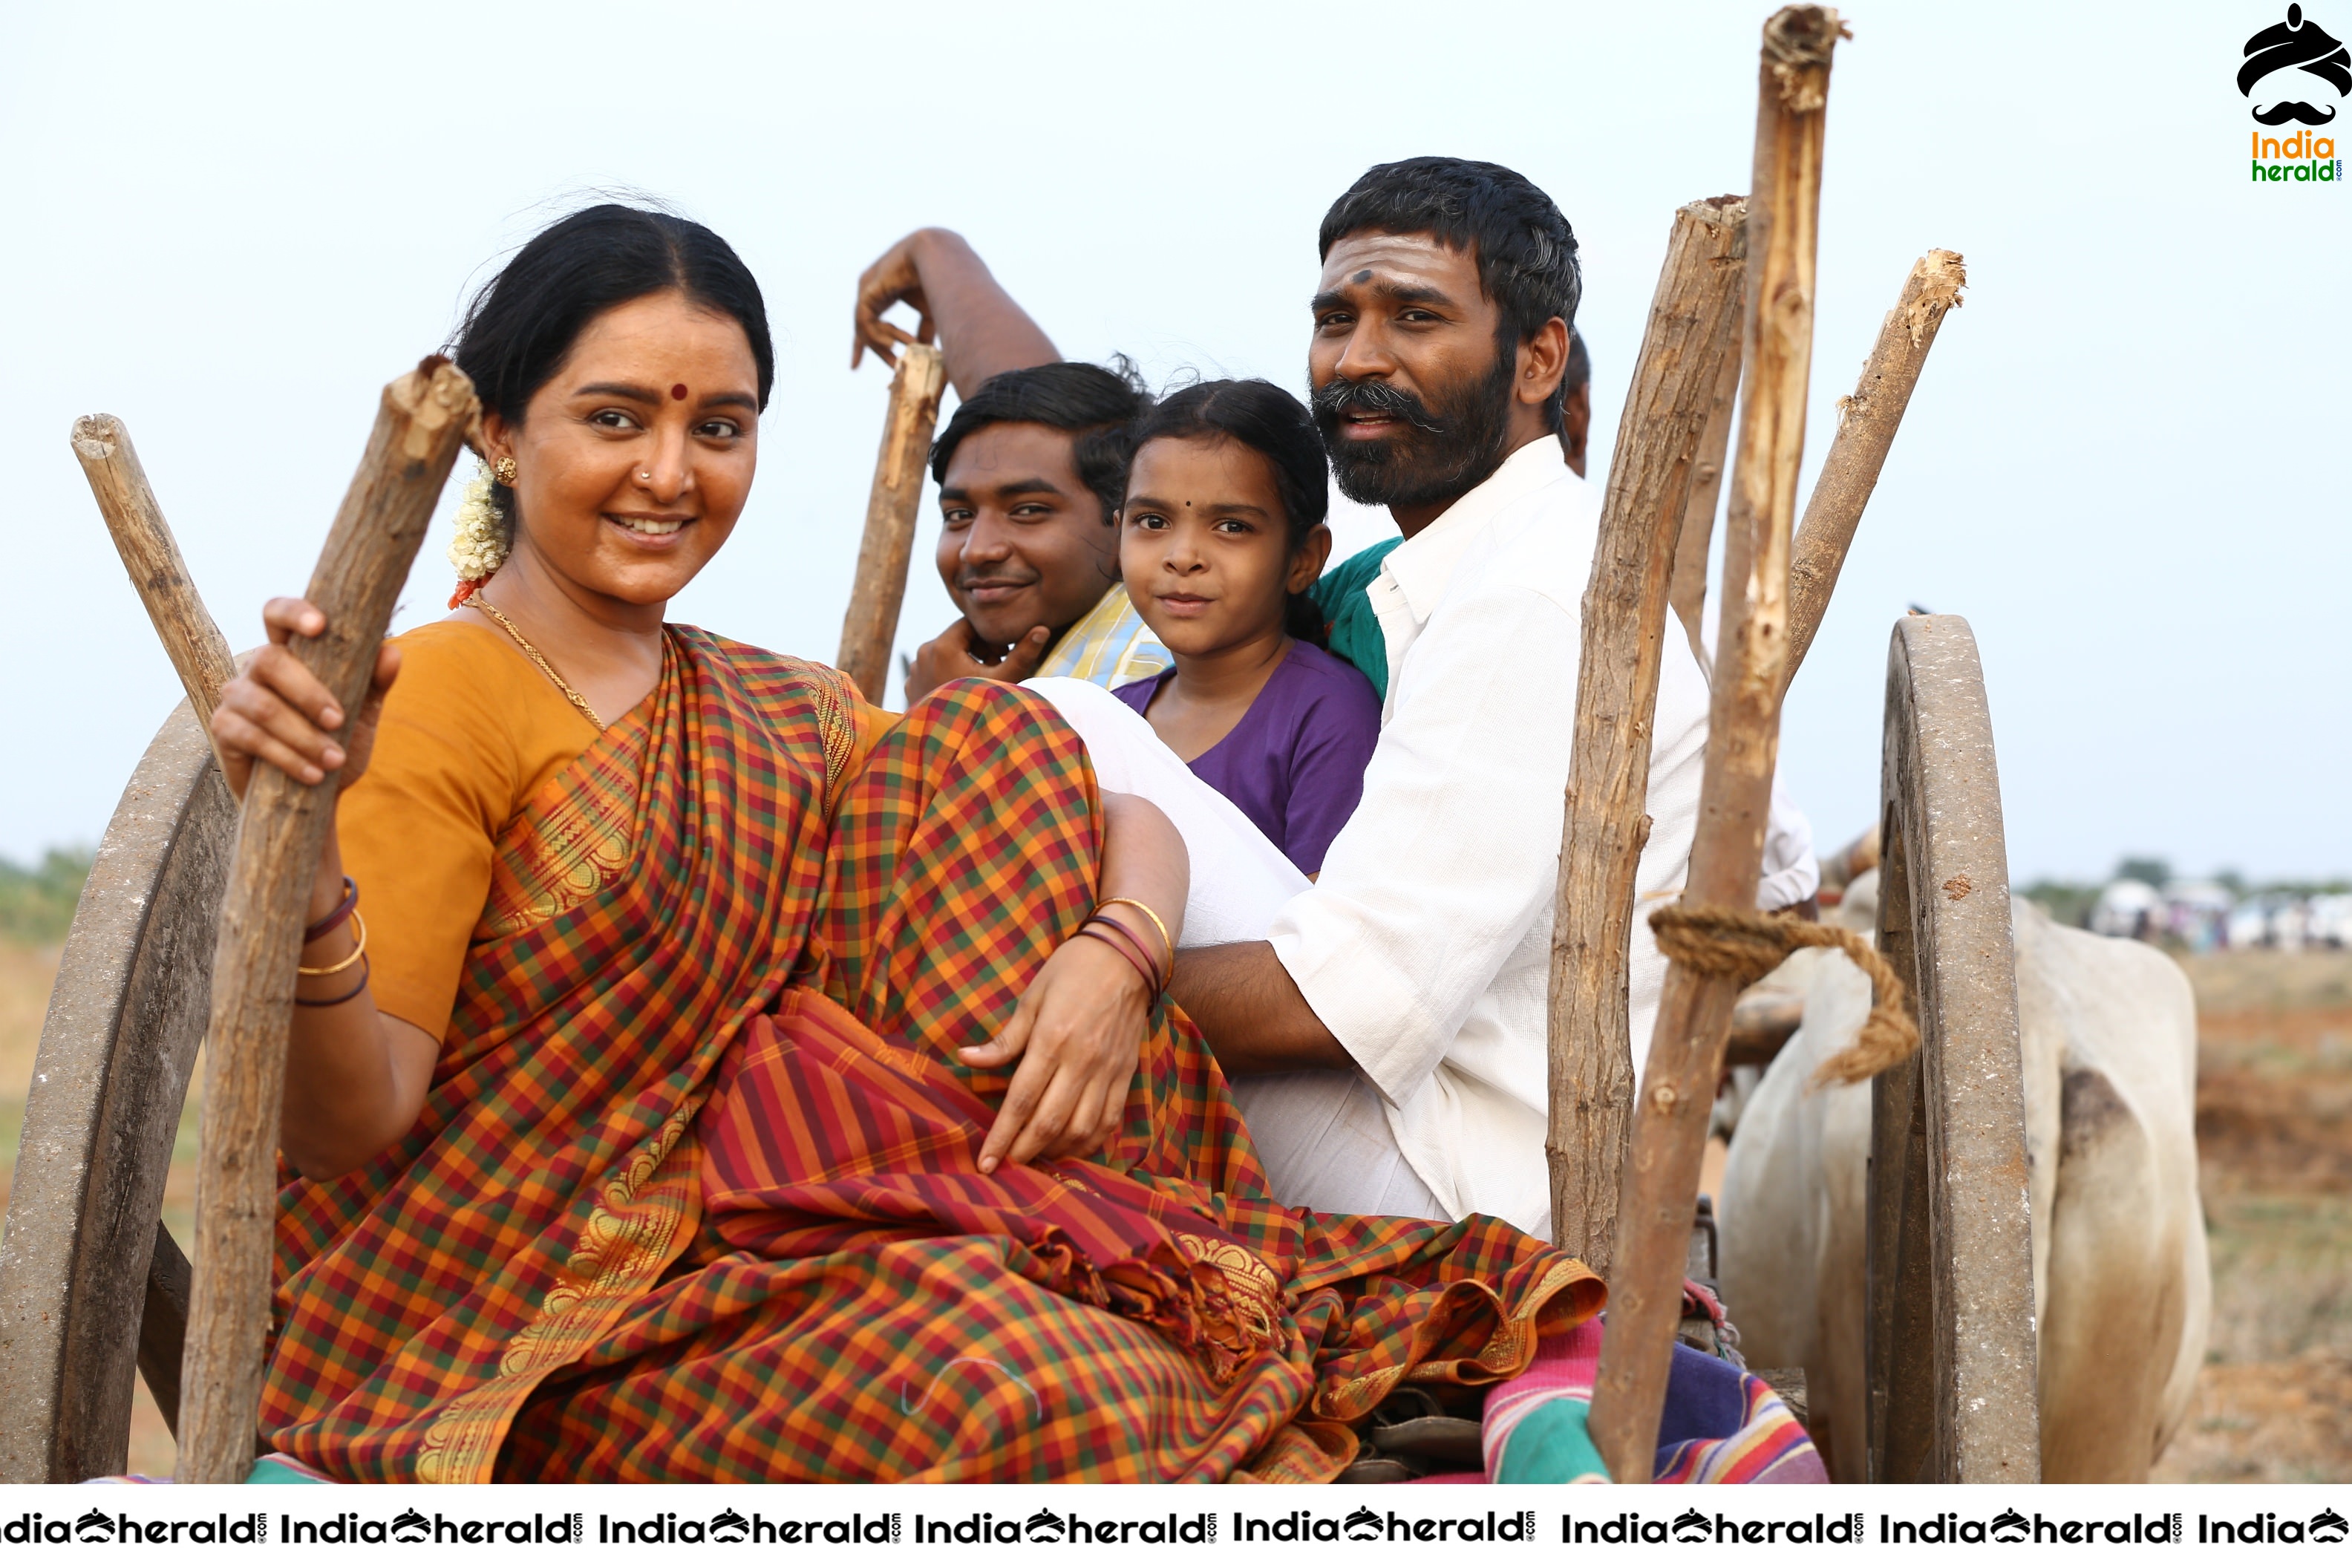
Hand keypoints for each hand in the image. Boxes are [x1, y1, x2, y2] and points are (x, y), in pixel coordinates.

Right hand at [210, 597, 399, 800]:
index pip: (277, 614)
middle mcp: (257, 667)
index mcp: (290, 652)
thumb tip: (391, 653)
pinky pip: (250, 736)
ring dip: (303, 736)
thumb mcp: (364, 714)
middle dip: (308, 693)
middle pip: (270, 660)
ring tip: (334, 759)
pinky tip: (314, 774)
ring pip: (263, 705)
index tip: (319, 625)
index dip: (293, 612)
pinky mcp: (223, 727)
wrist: (314, 794)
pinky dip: (287, 757)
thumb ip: (375, 683)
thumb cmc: (338, 743)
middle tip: (339, 722)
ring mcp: (236, 695)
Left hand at [851, 229, 939, 371]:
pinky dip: (878, 336)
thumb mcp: (928, 312)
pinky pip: (865, 321)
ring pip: (864, 327)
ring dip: (884, 345)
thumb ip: (923, 331)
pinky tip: (893, 345)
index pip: (868, 321)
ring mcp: (866, 289)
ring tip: (900, 355)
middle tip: (892, 367)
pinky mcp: (866, 290)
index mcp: (882, 293)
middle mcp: (870, 290)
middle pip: (862, 327)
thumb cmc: (937, 279)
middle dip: (874, 349)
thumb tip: (923, 352)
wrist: (937, 256)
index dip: (866, 343)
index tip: (855, 366)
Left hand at [903, 617, 1048, 703]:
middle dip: (977, 649)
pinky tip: (962, 692)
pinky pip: (932, 670)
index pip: (969, 624)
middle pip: (956, 638)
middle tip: (995, 667)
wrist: (949, 745)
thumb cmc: (979, 709)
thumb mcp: (1004, 680)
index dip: (989, 636)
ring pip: (944, 654)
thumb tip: (1043, 629)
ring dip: (963, 661)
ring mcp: (914, 670)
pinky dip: (947, 674)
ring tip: (979, 681)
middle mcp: (923, 653)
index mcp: (942, 646)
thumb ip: (1023, 653)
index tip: (1002, 652)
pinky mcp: (911, 684)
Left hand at [962, 930, 1151, 1171]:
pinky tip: (1072, 1147)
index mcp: (1052, 1041)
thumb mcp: (1031, 998)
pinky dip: (1090, 1142)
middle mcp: (1082, 1061)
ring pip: (1081, 1129)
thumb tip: (966, 1058)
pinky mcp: (1126, 1074)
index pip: (1020, 1101)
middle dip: (1023, 1151)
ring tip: (1035, 1158)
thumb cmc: (1072, 971)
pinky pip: (1109, 1120)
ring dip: (1056, 1151)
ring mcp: (1108, 1071)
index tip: (985, 1161)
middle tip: (1005, 1167)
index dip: (1001, 1136)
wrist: (1128, 956)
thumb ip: (1004, 1039)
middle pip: (1049, 1123)